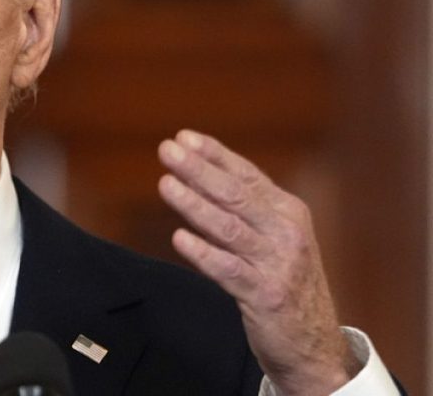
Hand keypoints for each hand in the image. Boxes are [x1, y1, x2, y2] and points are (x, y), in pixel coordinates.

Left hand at [157, 130, 358, 395]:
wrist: (315, 344)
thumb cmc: (286, 283)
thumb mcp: (277, 238)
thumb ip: (248, 209)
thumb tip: (201, 175)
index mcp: (288, 212)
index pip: (246, 175)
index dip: (214, 154)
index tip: (184, 137)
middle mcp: (286, 232)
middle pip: (235, 194)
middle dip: (198, 169)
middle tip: (167, 150)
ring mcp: (277, 263)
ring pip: (229, 227)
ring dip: (194, 204)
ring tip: (166, 184)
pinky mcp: (265, 294)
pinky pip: (228, 270)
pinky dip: (203, 253)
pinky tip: (180, 238)